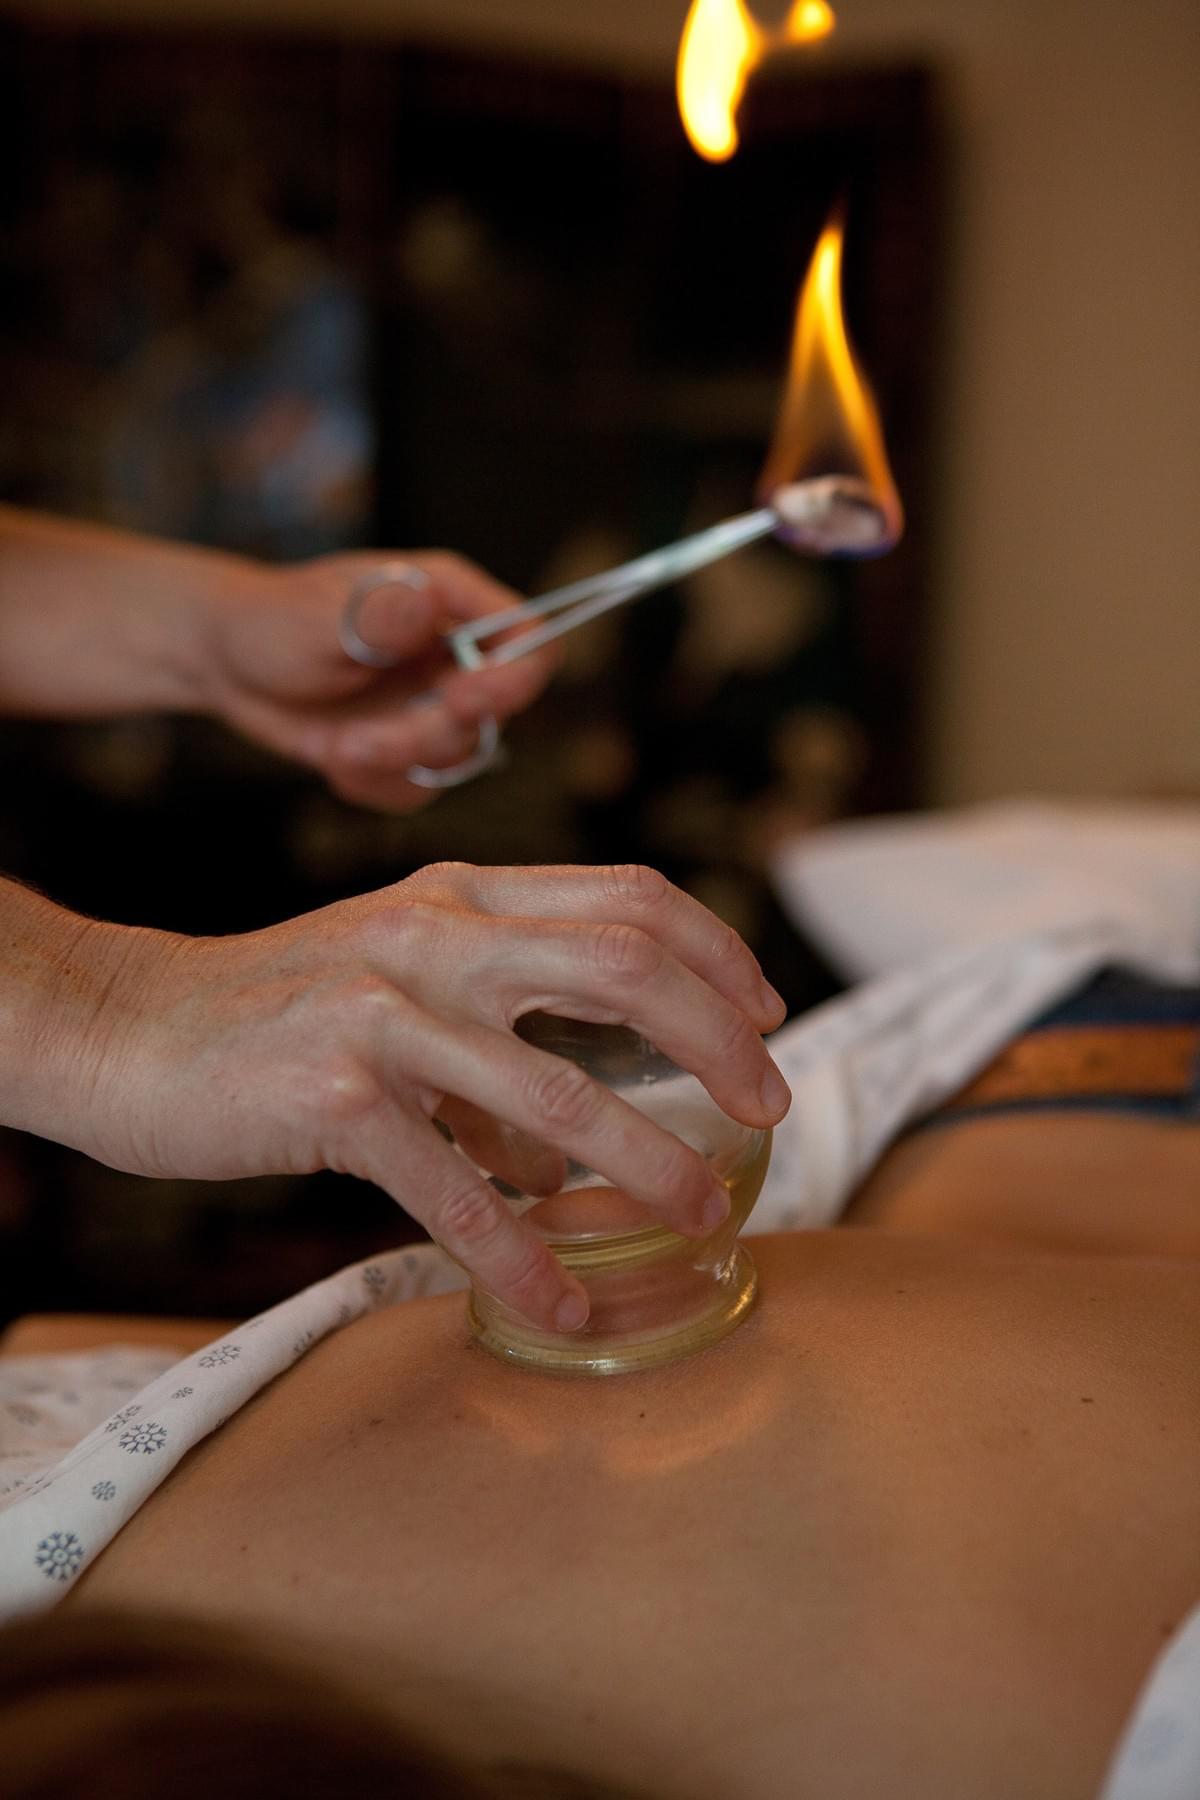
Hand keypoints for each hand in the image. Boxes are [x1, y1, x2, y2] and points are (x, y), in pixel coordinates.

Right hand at [71, 865, 789, 1329]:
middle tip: (769, 1110)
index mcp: (461, 897)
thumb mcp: (391, 973)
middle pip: (626, 967)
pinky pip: (458, 1190)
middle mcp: (435, 937)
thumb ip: (486, 1034)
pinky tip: (558, 1302)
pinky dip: (521, 1256)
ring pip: (560, 1092)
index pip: (629, 897)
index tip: (767, 1017)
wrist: (129, 1029)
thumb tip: (559, 1152)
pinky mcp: (337, 1098)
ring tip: (702, 1216)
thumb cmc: (270, 1009)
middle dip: (722, 1042)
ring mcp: (386, 1013)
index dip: (719, 954)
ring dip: (651, 1162)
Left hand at [199, 550, 556, 809]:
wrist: (224, 661)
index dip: (515, 679)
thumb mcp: (318, 610)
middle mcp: (454, 655)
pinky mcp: (405, 749)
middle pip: (495, 714)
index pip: (528, 640)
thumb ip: (377, 614)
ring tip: (339, 749)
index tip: (460, 702)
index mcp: (451, 602)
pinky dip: (376, 786)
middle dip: (429, 737)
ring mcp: (431, 706)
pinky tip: (335, 760)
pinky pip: (418, 788)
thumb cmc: (273, 616)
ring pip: (456, 759)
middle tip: (362, 741)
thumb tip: (426, 609)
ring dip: (397, 765)